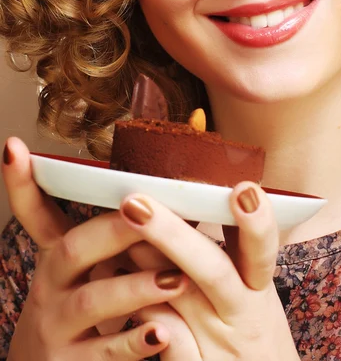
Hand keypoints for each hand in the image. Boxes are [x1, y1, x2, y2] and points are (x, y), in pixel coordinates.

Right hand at [2, 137, 186, 359]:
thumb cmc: (83, 309)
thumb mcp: (87, 268)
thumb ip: (114, 235)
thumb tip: (160, 191)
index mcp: (58, 257)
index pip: (35, 213)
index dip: (22, 183)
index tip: (14, 148)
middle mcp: (52, 286)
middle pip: (73, 250)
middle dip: (113, 229)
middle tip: (147, 211)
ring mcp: (59, 327)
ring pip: (93, 301)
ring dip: (135, 287)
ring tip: (175, 277)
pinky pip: (105, 353)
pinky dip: (133, 343)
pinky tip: (161, 334)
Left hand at [117, 184, 299, 360]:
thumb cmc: (252, 334)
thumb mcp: (257, 291)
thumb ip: (238, 249)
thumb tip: (217, 193)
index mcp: (258, 287)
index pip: (261, 250)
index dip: (256, 222)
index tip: (243, 189)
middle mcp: (240, 314)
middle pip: (212, 270)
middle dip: (174, 235)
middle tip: (138, 204)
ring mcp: (216, 345)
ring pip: (178, 300)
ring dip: (143, 264)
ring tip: (114, 230)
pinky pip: (162, 337)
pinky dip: (138, 306)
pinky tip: (114, 276)